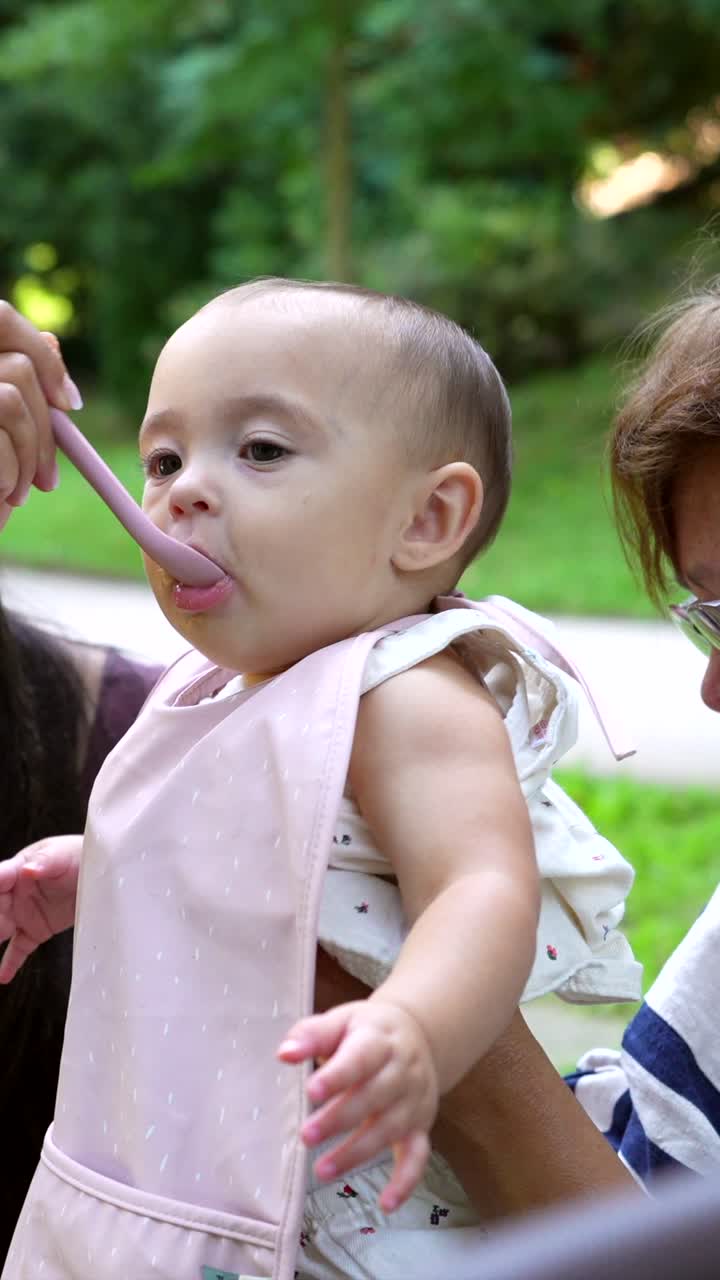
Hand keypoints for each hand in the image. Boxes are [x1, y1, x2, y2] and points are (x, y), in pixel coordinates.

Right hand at [0, 301, 82, 529]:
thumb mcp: (0, 435)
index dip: (43, 357)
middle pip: (18, 366)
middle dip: (46, 426)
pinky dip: (11, 471)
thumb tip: (52, 341)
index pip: (0, 318)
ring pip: (14, 400)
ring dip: (30, 455)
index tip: (70, 404)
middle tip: (49, 477)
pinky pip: (0, 434)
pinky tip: (1, 494)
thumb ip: (17, 388)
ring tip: (20, 491)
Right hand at [0, 835, 81, 981]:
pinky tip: (3, 977)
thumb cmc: (78, 855)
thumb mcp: (63, 855)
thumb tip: (28, 870)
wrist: (102, 871)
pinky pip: (18, 949)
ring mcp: (24, 913)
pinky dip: (10, 963)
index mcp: (18, 869)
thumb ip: (45, 861)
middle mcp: (15, 893)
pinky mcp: (36, 930)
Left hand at [278, 998, 437, 1211]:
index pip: (361, 1058)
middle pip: (374, 1096)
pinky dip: (405, 1181)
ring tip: (322, 1170)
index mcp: (380, 1039)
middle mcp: (402, 1070)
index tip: (311, 1091)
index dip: (337, 1075)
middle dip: (340, 1119)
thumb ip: (312, 1035)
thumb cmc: (367, 1029)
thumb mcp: (342, 1020)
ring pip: (389, 1129)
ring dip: (357, 1153)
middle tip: (305, 1136)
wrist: (419, 1034)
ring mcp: (414, 1100)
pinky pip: (418, 1156)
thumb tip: (284, 1054)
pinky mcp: (421, 1125)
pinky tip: (385, 1205)